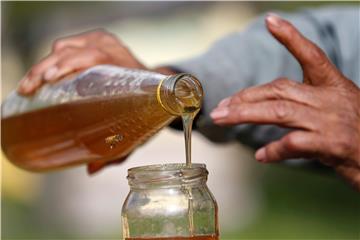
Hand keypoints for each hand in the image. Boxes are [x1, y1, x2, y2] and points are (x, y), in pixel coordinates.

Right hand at [16, 29, 146, 173]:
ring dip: (46, 64)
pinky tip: (46, 72)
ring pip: (66, 47)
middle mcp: (114, 51)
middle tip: (28, 88)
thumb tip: (91, 169)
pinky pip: (70, 45)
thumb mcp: (138, 130)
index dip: (66, 65)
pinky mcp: (99, 40)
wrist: (162, 84)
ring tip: (32, 83)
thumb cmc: (149, 108)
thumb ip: (117, 150)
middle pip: (70, 52)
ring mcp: (106, 42)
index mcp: (124, 70)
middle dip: (44, 69)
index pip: (91, 57)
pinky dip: (55, 57)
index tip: (47, 79)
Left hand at [210, 14, 359, 189]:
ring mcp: (330, 122)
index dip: (291, 37)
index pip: (312, 55)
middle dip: (245, 97)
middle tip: (220, 107)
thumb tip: (267, 106)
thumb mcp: (338, 108)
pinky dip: (274, 149)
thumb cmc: (357, 135)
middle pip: (279, 89)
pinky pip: (293, 143)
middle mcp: (330, 99)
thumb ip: (307, 103)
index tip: (270, 20)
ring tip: (222, 119)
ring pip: (279, 111)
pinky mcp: (331, 145)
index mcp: (333, 86)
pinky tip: (261, 155)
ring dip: (246, 114)